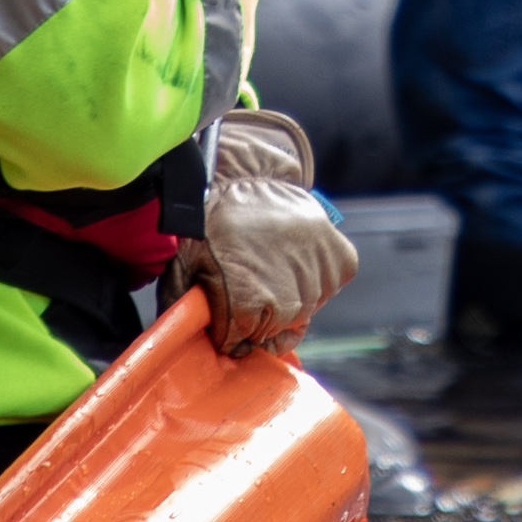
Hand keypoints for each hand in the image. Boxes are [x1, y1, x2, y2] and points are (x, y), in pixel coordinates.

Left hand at [173, 107, 352, 357]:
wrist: (243, 176)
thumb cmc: (209, 223)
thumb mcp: (182, 268)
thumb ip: (185, 312)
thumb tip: (183, 344)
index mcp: (247, 301)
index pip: (242, 344)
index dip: (228, 333)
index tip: (223, 317)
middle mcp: (287, 296)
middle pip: (276, 332)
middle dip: (258, 320)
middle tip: (245, 288)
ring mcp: (317, 276)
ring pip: (305, 313)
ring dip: (288, 300)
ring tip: (269, 269)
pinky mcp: (340, 258)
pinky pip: (331, 287)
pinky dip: (317, 281)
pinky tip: (293, 261)